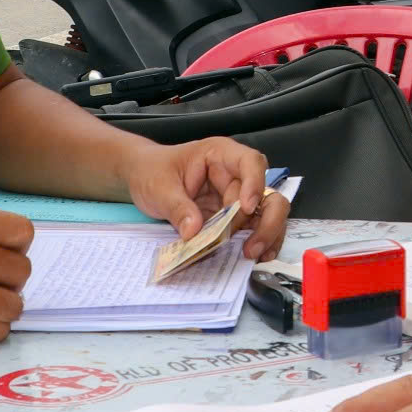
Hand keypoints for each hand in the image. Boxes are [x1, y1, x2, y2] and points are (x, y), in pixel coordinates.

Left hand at [124, 137, 284, 260]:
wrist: (144, 178)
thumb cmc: (153, 171)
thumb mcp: (159, 187)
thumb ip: (177, 207)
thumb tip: (193, 232)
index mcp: (220, 155)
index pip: (250, 162)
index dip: (254, 183)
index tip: (246, 208)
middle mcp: (236, 175)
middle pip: (267, 193)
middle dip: (267, 220)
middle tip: (251, 246)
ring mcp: (237, 197)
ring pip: (267, 213)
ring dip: (265, 235)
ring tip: (252, 254)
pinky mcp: (233, 217)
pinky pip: (253, 228)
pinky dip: (257, 242)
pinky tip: (256, 255)